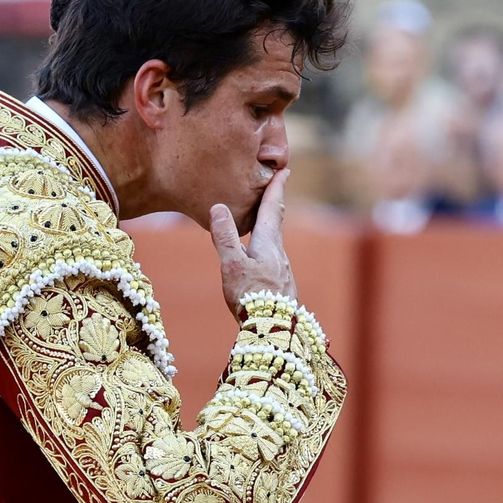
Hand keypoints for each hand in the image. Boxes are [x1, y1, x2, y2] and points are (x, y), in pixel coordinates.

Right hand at [209, 167, 295, 320]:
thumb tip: (218, 207)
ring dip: (271, 226)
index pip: (272, 209)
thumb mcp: (232, 265)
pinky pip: (273, 259)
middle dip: (275, 204)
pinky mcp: (280, 287)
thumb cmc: (251, 297)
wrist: (273, 331)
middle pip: (276, 223)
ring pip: (275, 242)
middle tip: (278, 187)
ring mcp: (281, 271)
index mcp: (268, 244)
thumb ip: (225, 237)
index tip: (284, 171)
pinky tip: (263, 259)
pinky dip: (268, 248)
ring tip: (266, 219)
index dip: (276, 188)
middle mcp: (278, 254)